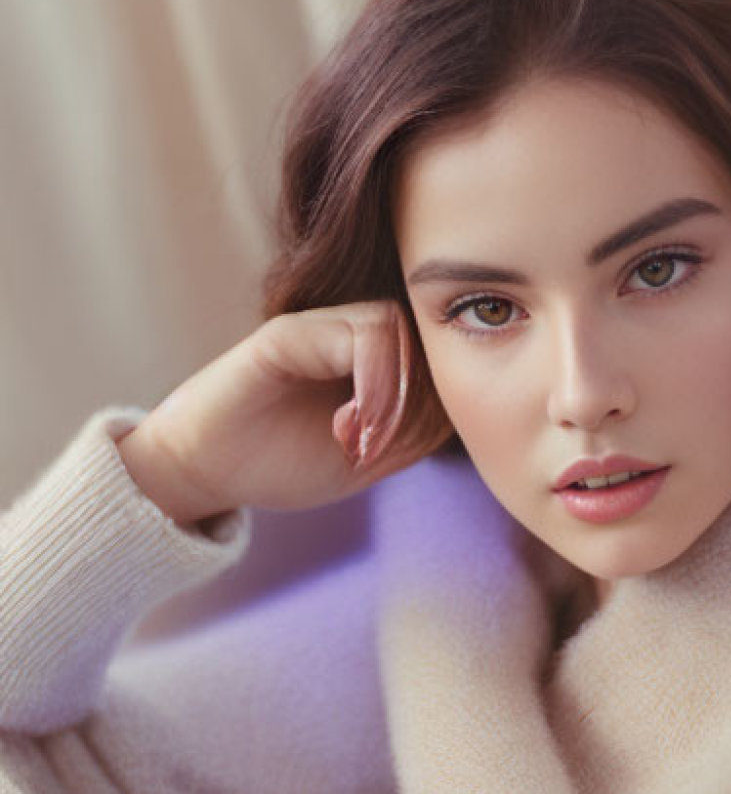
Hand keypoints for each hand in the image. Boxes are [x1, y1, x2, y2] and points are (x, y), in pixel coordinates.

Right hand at [116, 300, 453, 523]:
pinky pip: (358, 336)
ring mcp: (319, 326)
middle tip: (387, 446)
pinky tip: (349, 427)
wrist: (201, 472)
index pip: (436, 358)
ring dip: (396, 392)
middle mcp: (348, 331)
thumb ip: (412, 432)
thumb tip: (460, 410)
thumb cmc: (279, 463)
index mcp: (370, 359)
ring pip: (397, 326)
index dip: (439, 403)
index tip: (404, 451)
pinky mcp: (290, 332)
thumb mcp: (364, 456)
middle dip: (422, 397)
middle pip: (424, 338)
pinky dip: (372, 385)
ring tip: (367, 440)